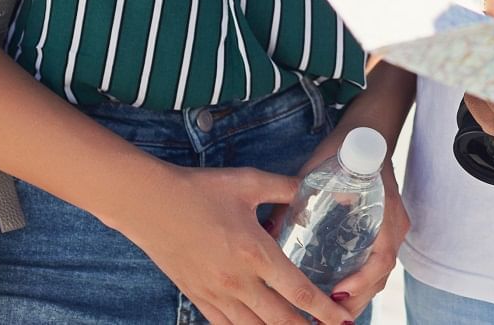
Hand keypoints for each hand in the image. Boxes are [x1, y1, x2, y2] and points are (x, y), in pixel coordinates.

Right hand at [117, 164, 351, 324]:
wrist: (149, 203)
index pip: (299, 291)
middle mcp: (237, 281)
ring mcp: (215, 293)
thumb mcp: (249, 182)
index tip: (344, 318)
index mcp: (256, 253)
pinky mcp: (196, 296)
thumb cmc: (200, 189)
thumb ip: (285, 188)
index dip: (324, 309)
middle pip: (279, 319)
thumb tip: (313, 187)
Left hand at [291, 100, 408, 316]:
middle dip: (355, 301)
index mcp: (386, 211)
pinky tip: (336, 293)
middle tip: (326, 319)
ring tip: (329, 315)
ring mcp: (392, 229)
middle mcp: (394, 225)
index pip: (383, 257)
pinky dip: (361, 283)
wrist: (368, 133)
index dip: (361, 281)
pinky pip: (377, 265)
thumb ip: (300, 199)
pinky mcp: (385, 231)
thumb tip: (269, 231)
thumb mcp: (319, 172)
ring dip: (357, 296)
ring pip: (379, 274)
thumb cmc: (343, 152)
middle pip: (380, 275)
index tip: (335, 293)